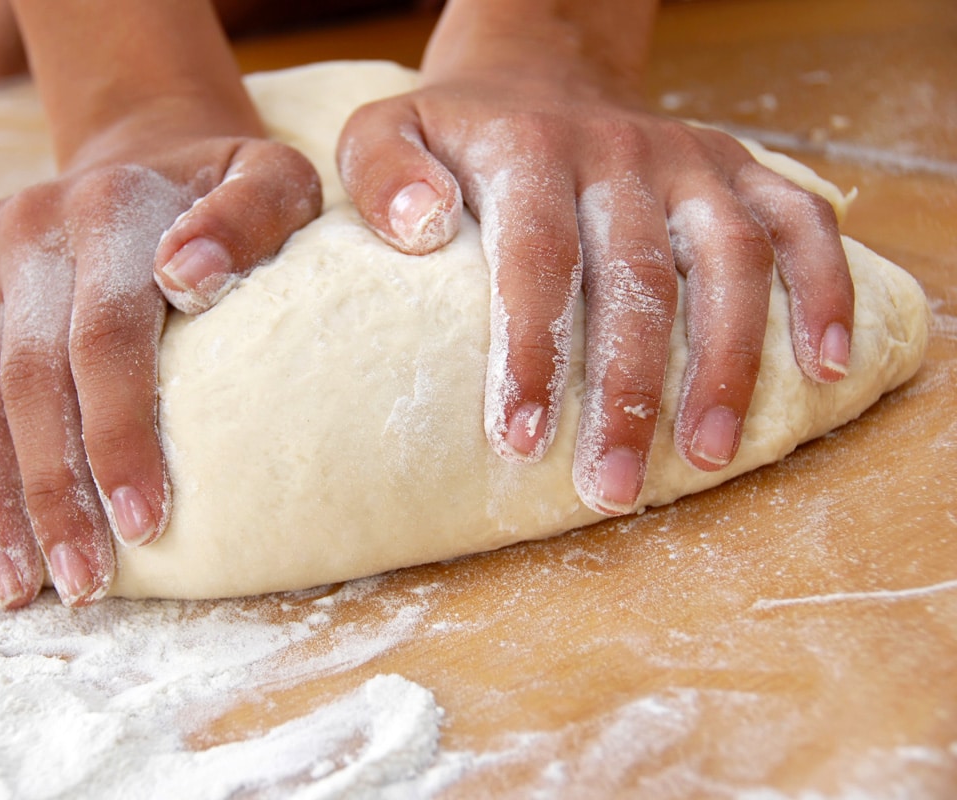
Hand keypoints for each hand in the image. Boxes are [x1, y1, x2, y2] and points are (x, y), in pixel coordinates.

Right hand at [0, 111, 320, 608]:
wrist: (139, 161)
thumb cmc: (219, 201)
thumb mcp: (271, 182)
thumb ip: (251, 218)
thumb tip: (188, 278)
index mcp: (113, 210)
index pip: (108, 338)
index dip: (121, 435)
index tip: (144, 525)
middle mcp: (30, 226)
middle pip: (31, 378)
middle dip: (53, 493)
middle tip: (79, 586)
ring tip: (13, 586)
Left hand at [338, 0, 852, 514]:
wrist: (537, 76)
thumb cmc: (456, 135)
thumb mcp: (385, 132)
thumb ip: (382, 175)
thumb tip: (420, 227)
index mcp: (529, 150)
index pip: (537, 257)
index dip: (535, 351)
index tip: (524, 440)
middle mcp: (617, 152)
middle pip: (636, 277)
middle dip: (627, 391)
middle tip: (611, 487)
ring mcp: (688, 161)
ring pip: (728, 257)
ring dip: (727, 361)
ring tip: (708, 456)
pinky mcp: (739, 166)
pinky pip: (801, 220)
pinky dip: (825, 288)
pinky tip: (827, 365)